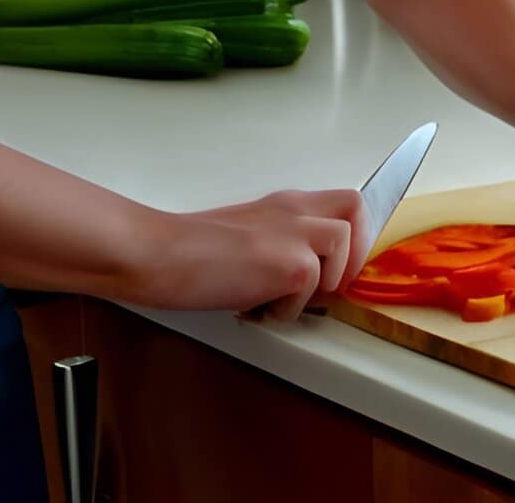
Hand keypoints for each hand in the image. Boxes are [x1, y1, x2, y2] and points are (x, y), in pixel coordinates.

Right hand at [128, 189, 368, 319]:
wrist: (158, 254)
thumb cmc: (189, 252)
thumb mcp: (248, 235)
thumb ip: (282, 243)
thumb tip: (308, 279)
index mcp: (285, 204)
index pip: (344, 203)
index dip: (352, 235)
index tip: (333, 267)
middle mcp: (295, 211)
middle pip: (356, 209)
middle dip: (353, 250)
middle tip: (324, 282)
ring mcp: (296, 235)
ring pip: (344, 251)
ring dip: (319, 286)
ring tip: (277, 296)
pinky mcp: (294, 264)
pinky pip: (311, 294)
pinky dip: (286, 310)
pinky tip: (254, 306)